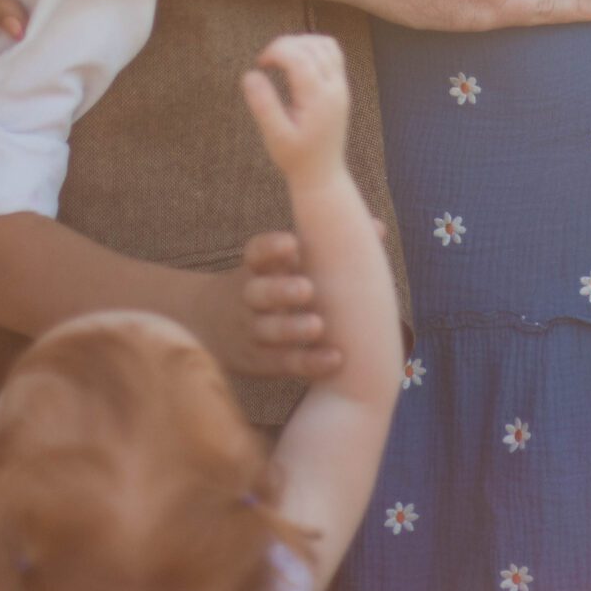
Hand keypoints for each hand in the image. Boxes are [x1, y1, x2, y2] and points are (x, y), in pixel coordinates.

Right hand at [203, 227, 344, 382]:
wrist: (211, 325)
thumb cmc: (270, 283)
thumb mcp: (286, 263)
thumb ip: (329, 247)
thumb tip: (379, 228)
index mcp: (258, 267)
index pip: (256, 253)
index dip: (271, 247)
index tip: (292, 243)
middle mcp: (251, 297)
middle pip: (258, 292)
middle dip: (281, 290)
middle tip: (307, 288)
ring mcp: (252, 330)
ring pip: (266, 330)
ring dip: (291, 329)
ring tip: (317, 325)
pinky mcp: (259, 361)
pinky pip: (282, 362)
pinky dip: (308, 362)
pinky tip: (335, 358)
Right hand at [242, 33, 351, 189]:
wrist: (322, 174)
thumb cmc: (296, 157)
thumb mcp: (275, 136)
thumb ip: (263, 105)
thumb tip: (250, 74)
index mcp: (318, 99)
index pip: (300, 57)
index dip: (276, 51)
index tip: (259, 63)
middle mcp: (334, 88)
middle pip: (312, 47)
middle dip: (286, 45)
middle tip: (266, 61)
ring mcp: (341, 86)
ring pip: (326, 45)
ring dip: (301, 43)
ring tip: (280, 57)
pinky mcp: (341, 87)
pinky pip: (333, 54)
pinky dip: (313, 48)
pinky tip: (296, 61)